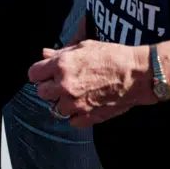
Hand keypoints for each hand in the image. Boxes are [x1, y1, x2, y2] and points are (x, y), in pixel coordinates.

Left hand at [29, 40, 150, 128]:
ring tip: (77, 93)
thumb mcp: (84, 47)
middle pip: (41, 93)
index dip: (40, 73)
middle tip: (62, 82)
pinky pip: (72, 121)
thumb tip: (44, 54)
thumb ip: (61, 53)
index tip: (46, 73)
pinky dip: (76, 115)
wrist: (136, 74)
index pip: (33, 74)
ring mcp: (75, 104)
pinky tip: (86, 103)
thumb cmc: (113, 56)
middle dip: (50, 87)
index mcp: (61, 66)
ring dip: (63, 102)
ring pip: (56, 109)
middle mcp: (64, 86)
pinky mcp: (87, 117)